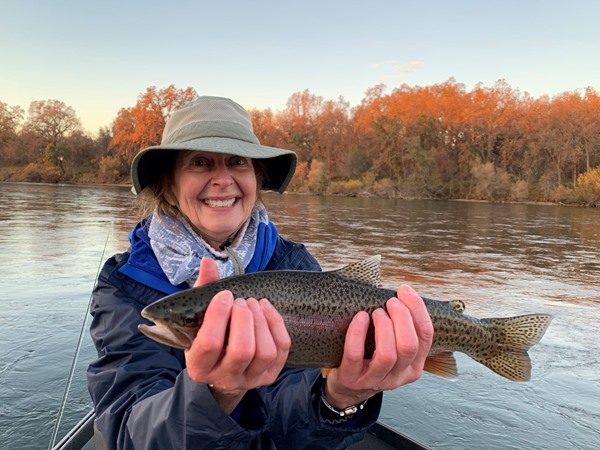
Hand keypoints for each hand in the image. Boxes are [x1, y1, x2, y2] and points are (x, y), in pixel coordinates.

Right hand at [184, 258, 290, 412]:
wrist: (222, 368)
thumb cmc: (208, 336)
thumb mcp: (198, 319)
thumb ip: (203, 291)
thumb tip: (208, 263)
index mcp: (199, 366)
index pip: (209, 344)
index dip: (218, 315)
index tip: (224, 295)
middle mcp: (224, 378)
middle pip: (242, 350)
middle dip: (244, 318)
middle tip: (240, 301)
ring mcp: (250, 379)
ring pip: (265, 352)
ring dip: (261, 320)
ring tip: (253, 303)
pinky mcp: (270, 375)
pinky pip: (281, 349)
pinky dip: (276, 324)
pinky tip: (266, 308)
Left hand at [322, 285, 433, 408]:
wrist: (346, 388)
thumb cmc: (370, 357)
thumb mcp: (391, 346)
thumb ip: (397, 323)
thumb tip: (388, 287)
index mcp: (414, 365)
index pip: (426, 336)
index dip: (418, 309)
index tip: (405, 290)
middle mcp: (399, 376)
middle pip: (409, 345)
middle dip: (402, 317)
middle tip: (390, 301)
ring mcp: (376, 381)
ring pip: (387, 354)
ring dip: (384, 326)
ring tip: (376, 312)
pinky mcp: (352, 379)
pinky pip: (355, 354)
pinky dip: (357, 332)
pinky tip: (360, 317)